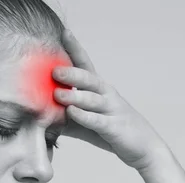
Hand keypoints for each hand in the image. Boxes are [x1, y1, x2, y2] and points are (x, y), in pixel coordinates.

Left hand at [53, 29, 170, 171]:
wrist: (145, 148)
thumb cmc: (112, 132)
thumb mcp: (86, 122)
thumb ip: (66, 117)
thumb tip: (39, 114)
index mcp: (100, 90)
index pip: (86, 66)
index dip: (76, 49)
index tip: (64, 33)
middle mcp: (107, 95)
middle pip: (89, 79)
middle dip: (72, 73)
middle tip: (54, 70)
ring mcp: (112, 110)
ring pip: (93, 99)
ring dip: (75, 95)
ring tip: (58, 93)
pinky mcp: (115, 128)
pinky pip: (98, 120)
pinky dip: (85, 116)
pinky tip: (72, 112)